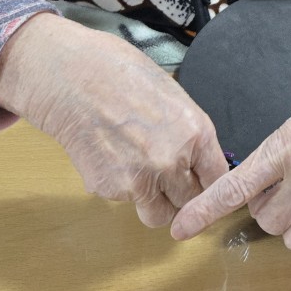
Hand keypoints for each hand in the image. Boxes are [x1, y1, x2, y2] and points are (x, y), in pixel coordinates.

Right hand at [0, 13, 228, 225]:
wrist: (72, 78)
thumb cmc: (120, 74)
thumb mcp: (172, 96)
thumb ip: (188, 133)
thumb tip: (197, 158)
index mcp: (196, 133)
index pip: (219, 180)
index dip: (210, 184)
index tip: (201, 184)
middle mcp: (173, 161)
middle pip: (192, 202)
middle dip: (182, 194)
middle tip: (169, 179)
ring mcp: (141, 179)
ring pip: (160, 215)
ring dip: (155, 203)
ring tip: (142, 176)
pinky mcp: (111, 189)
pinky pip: (127, 201)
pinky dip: (122, 187)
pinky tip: (112, 157)